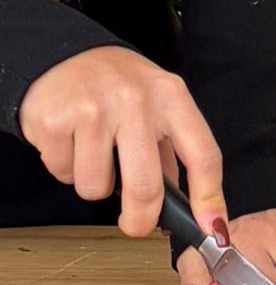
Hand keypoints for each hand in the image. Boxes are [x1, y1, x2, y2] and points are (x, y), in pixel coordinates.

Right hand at [18, 47, 224, 238]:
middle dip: (140, 220)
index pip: (203, 154)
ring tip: (92, 152)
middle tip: (136, 225)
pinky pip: (64, 174)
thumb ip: (172, 151)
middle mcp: (136, 100)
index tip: (213, 230)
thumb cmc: (115, 84)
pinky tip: (69, 140)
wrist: (60, 54)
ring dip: (94, 185)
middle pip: (146, 187)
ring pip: (97, 188)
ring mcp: (94, 109)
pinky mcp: (55, 121)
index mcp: (171, 95)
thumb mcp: (155, 103)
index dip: (210, 199)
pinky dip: (65, 168)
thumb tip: (191, 207)